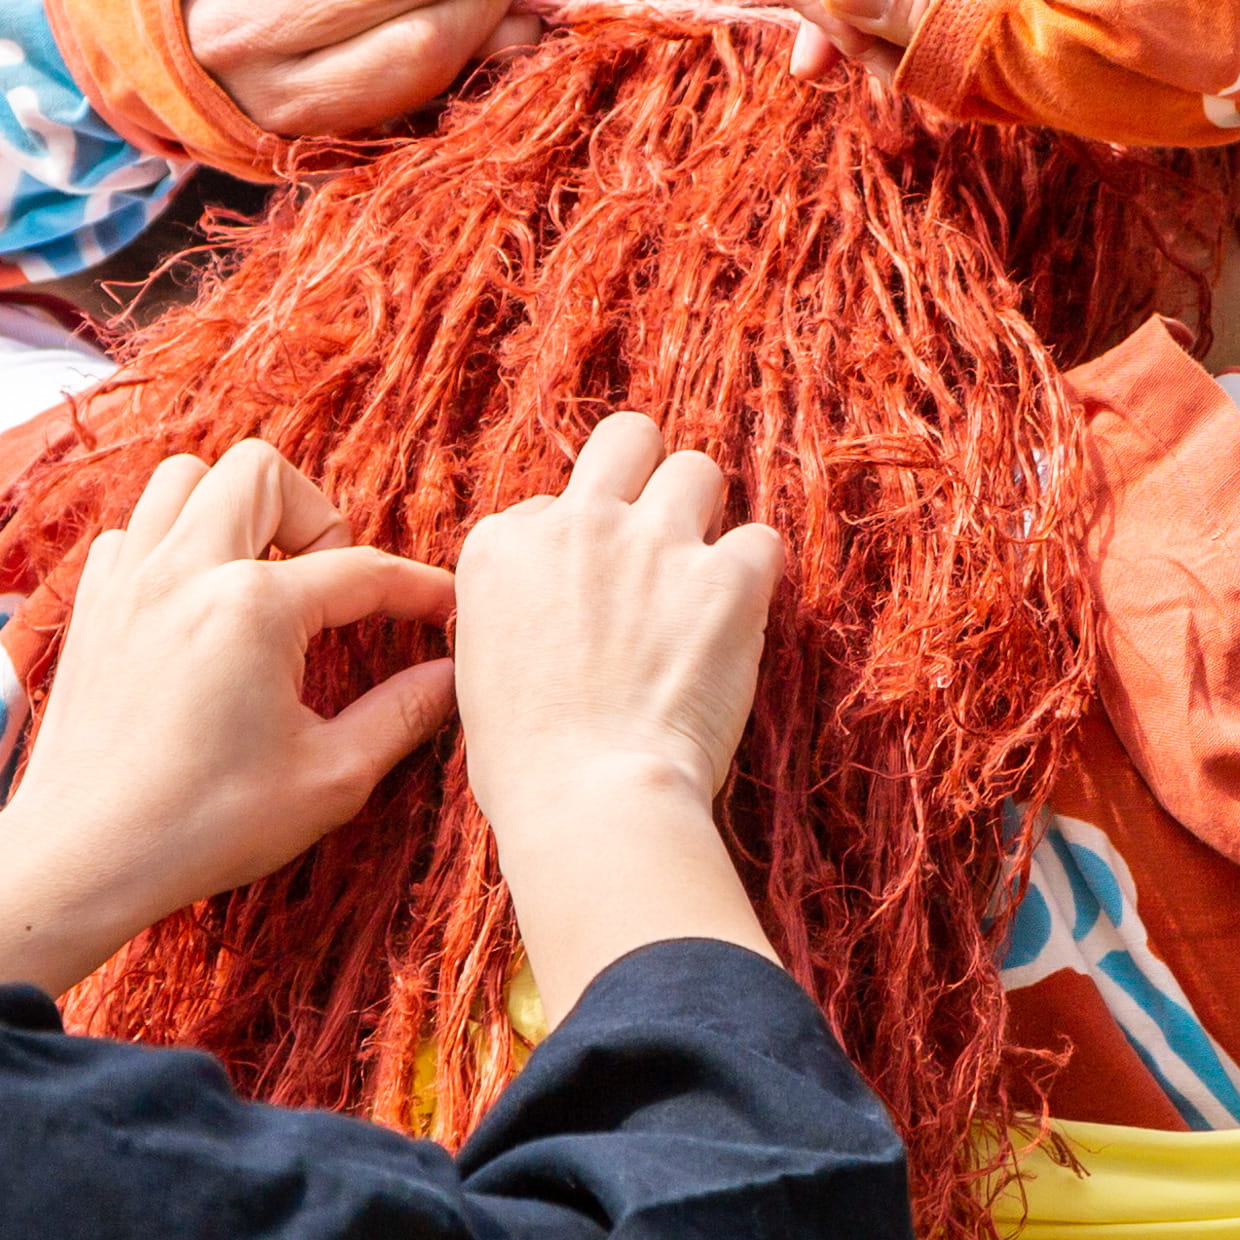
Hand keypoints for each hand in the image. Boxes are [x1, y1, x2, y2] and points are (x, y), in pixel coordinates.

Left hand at [8, 441, 456, 934]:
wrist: (83, 857)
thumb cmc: (204, 826)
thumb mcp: (329, 779)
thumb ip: (401, 715)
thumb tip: (447, 676)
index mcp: (252, 607)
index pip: (361, 571)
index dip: (417, 590)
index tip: (444, 610)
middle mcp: (184, 570)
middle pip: (263, 474)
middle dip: (314, 514)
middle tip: (329, 584)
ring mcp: (127, 581)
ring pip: (184, 478)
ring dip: (235, 510)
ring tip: (262, 576)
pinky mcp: (90, 606)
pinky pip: (133, 529)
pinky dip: (171, 543)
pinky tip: (196, 603)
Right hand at [454, 415, 780, 1017]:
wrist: (591, 800)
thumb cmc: (527, 766)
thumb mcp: (479, 673)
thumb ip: (512, 614)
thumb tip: (545, 611)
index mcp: (501, 547)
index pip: (548, 506)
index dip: (573, 549)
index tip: (583, 598)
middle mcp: (576, 525)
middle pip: (626, 439)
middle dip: (644, 471)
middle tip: (657, 527)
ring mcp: (653, 543)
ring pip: (698, 469)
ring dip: (703, 515)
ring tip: (701, 575)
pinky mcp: (725, 578)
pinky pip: (760, 541)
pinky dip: (754, 575)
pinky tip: (740, 615)